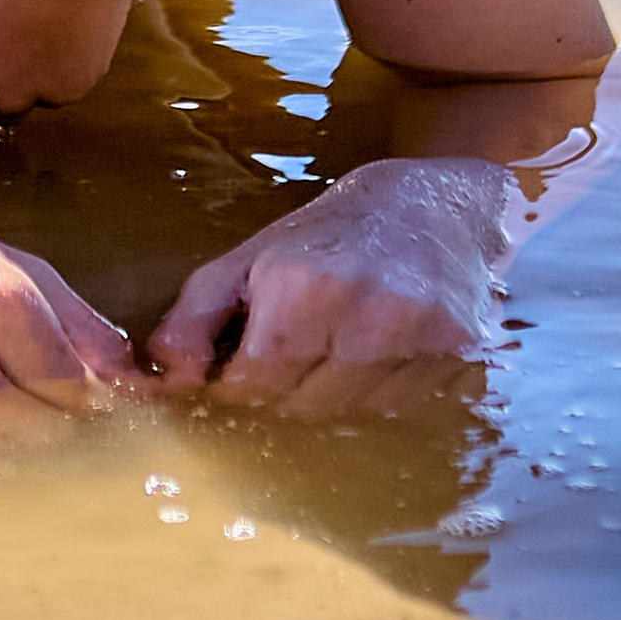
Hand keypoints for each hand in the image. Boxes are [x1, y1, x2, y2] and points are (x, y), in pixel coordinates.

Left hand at [146, 157, 515, 416]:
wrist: (432, 204)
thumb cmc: (328, 234)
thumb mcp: (249, 258)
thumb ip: (195, 317)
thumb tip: (163, 377)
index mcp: (301, 287)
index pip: (254, 383)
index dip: (238, 386)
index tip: (240, 371)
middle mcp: (363, 314)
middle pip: (302, 406)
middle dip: (283, 391)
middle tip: (290, 355)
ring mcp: (417, 337)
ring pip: (352, 416)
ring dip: (332, 398)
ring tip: (334, 349)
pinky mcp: (457, 354)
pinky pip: (401, 410)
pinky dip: (379, 396)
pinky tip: (376, 355)